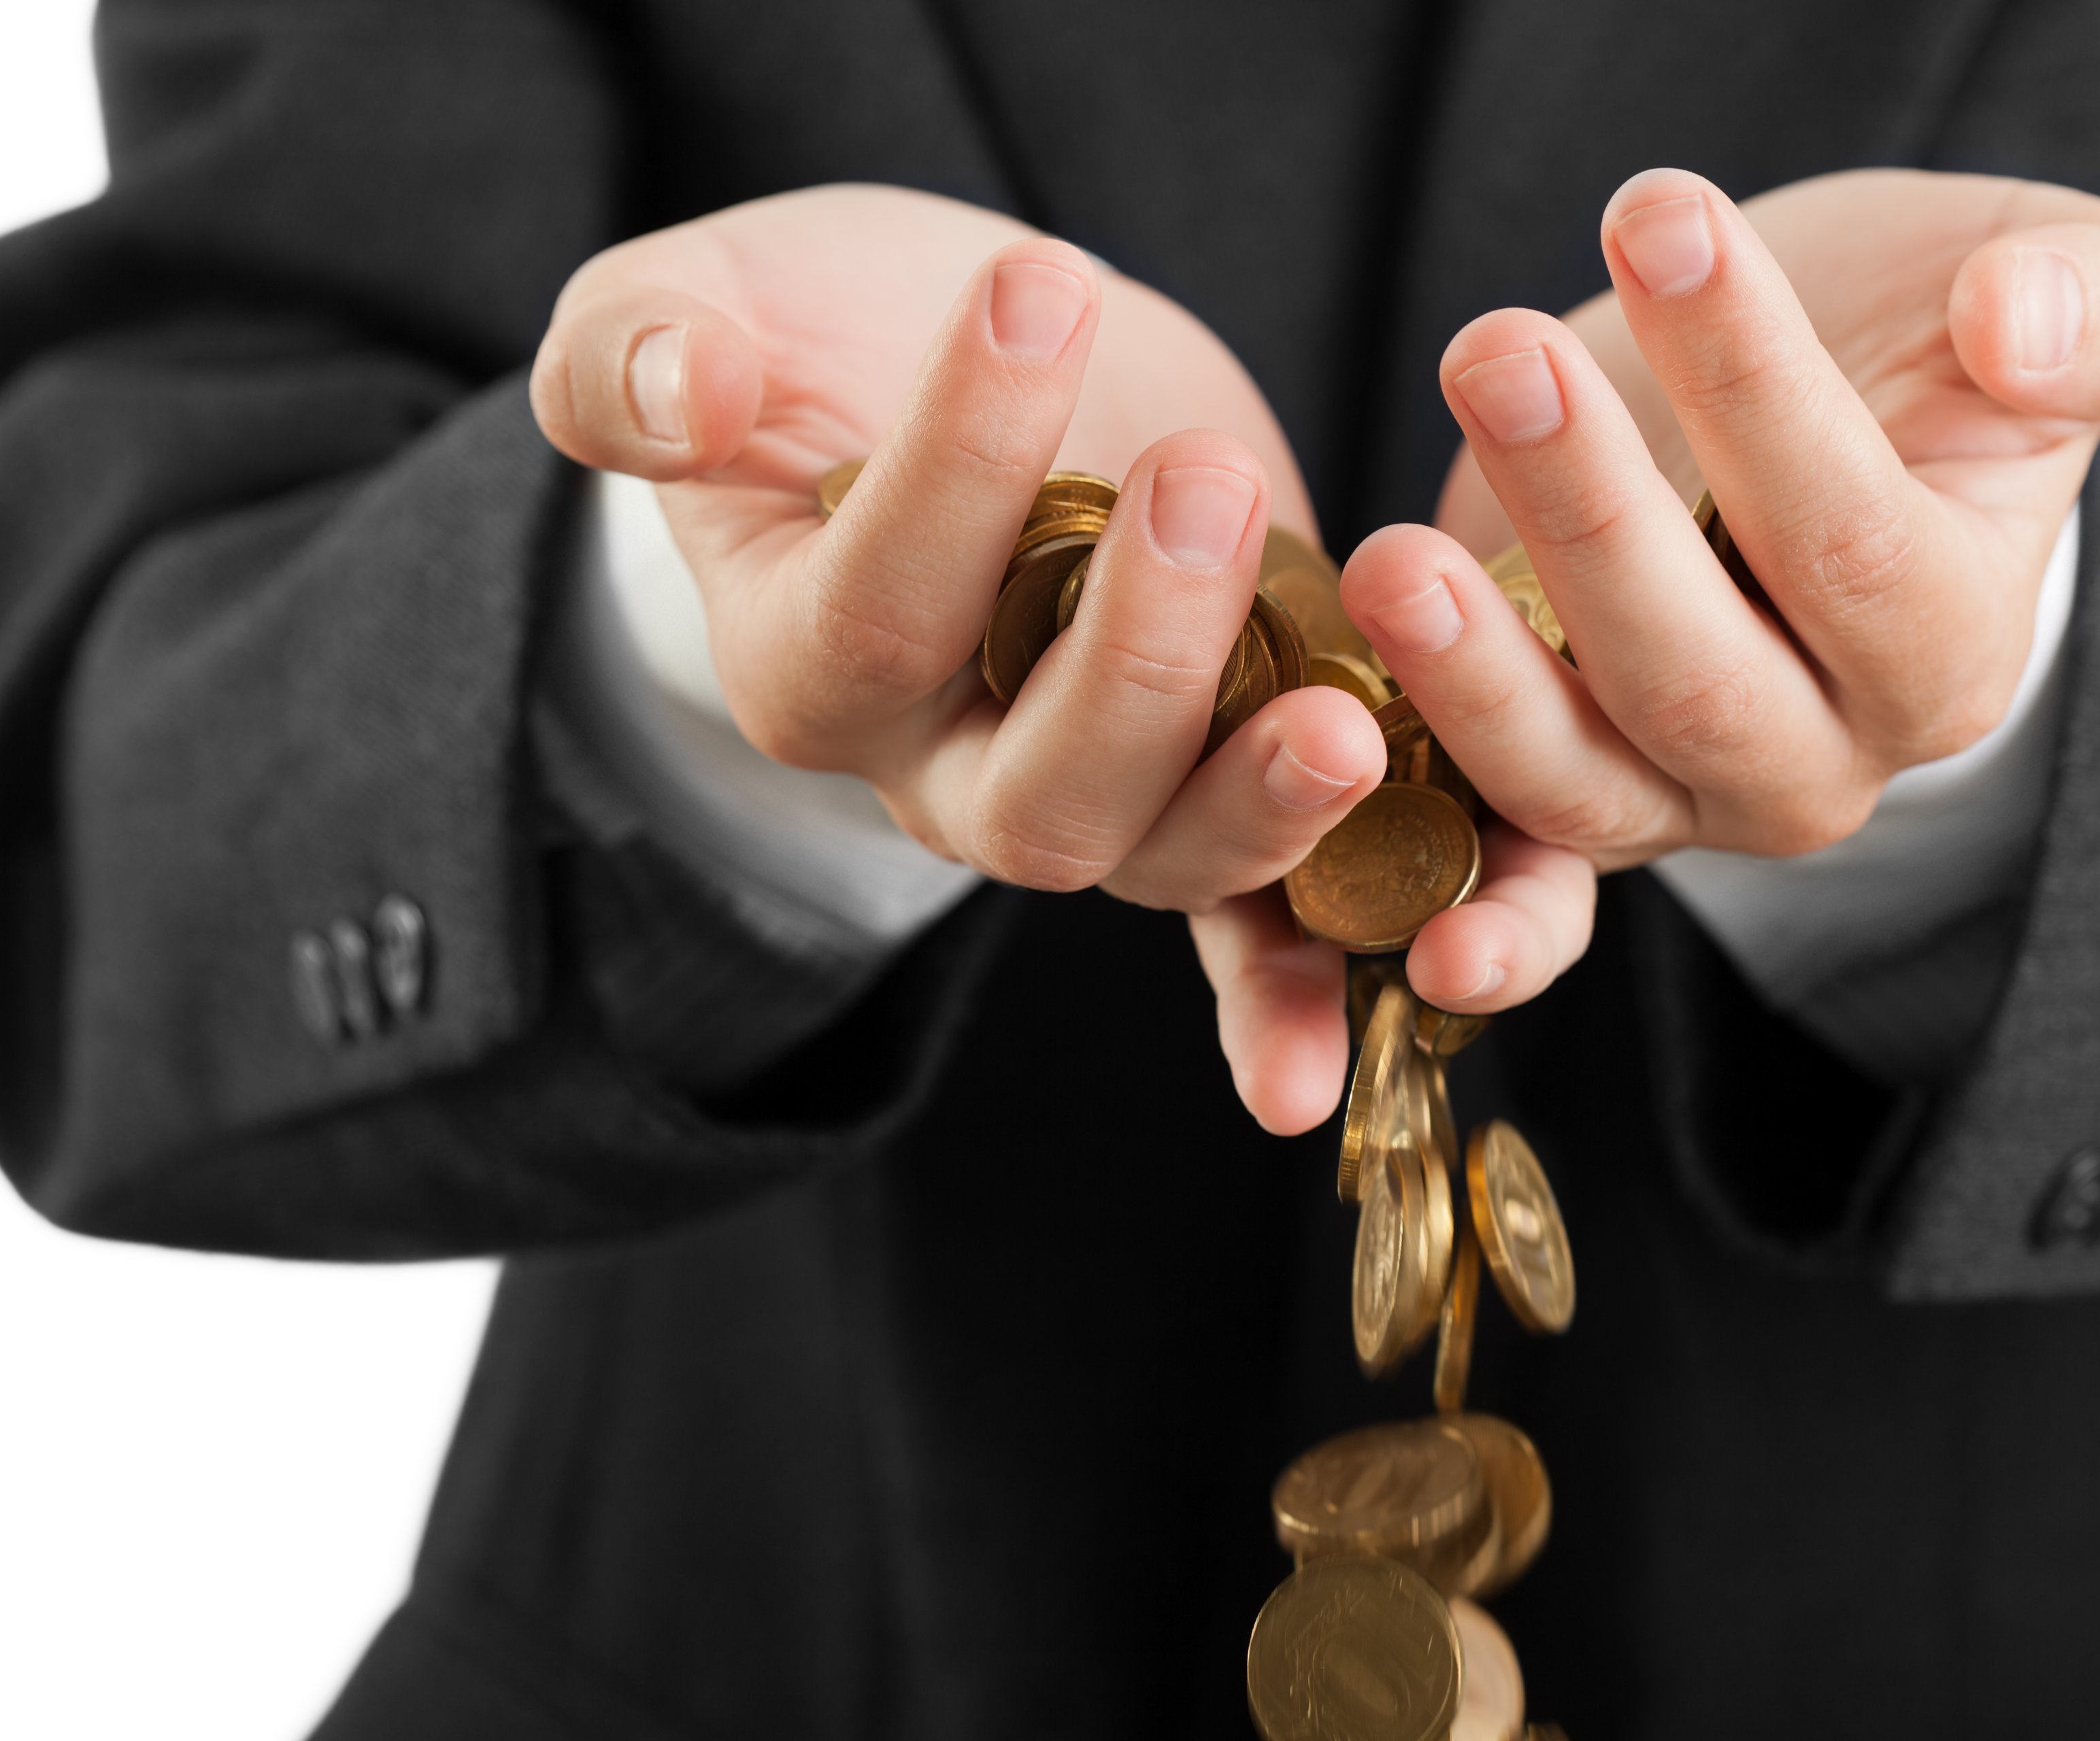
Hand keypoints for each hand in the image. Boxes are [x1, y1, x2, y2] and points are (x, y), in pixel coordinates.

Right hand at [528, 186, 1395, 1123]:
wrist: (969, 377)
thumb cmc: (817, 343)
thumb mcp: (701, 307)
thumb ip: (641, 352)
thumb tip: (673, 396)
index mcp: (805, 661)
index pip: (879, 597)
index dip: (957, 462)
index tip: (1038, 280)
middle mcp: (939, 768)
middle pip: (1034, 787)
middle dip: (1131, 656)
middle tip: (1202, 482)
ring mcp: (1081, 795)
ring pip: (1159, 858)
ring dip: (1257, 803)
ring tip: (1346, 716)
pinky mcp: (1204, 785)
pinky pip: (1250, 933)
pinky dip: (1297, 991)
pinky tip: (1365, 1029)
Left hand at [1352, 168, 2099, 900]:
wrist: (1815, 421)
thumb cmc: (1934, 349)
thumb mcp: (2057, 282)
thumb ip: (2095, 307)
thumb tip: (2026, 323)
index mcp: (1946, 648)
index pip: (1851, 544)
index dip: (1757, 390)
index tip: (1663, 215)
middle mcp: (1819, 760)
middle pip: (1699, 678)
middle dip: (1592, 519)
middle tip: (1496, 350)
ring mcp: (1682, 800)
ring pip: (1578, 782)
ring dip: (1476, 681)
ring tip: (1390, 555)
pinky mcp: (1566, 802)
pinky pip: (1504, 871)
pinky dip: (1436, 882)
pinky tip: (1330, 847)